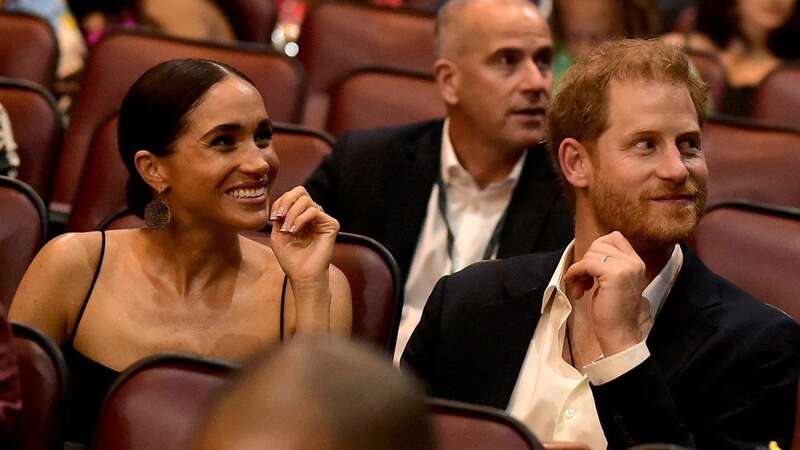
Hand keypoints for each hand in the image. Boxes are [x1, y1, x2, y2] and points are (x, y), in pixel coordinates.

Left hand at [270, 187, 338, 286]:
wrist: (302, 275)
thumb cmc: (290, 258)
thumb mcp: (277, 233)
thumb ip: (280, 215)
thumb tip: (284, 200)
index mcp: (301, 216)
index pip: (291, 196)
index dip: (280, 202)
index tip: (273, 218)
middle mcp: (313, 215)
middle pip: (300, 191)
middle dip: (286, 201)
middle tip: (279, 216)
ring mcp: (322, 219)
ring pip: (305, 200)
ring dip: (292, 214)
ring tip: (288, 230)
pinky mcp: (331, 224)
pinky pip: (314, 210)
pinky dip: (300, 219)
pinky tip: (295, 231)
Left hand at [563, 231, 645, 355]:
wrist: (620, 334)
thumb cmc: (613, 312)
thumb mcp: (613, 283)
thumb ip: (607, 266)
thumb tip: (588, 254)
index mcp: (636, 263)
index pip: (615, 238)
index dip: (597, 249)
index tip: (590, 268)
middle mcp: (634, 262)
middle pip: (600, 243)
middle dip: (586, 260)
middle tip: (582, 281)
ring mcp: (626, 267)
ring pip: (592, 253)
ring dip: (579, 270)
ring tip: (580, 289)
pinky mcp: (614, 274)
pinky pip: (586, 264)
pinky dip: (575, 273)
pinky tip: (577, 289)